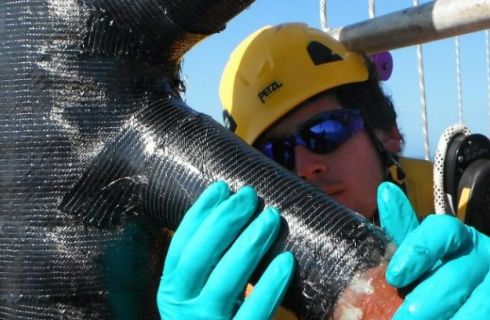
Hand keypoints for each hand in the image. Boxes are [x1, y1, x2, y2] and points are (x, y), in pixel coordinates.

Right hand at [157, 181, 294, 319]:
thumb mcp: (196, 293)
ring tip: (270, 218)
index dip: (199, 214)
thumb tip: (231, 214)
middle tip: (250, 195)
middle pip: (199, 257)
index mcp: (170, 289)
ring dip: (249, 244)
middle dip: (225, 221)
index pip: (180, 245)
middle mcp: (179, 307)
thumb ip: (207, 264)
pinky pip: (252, 314)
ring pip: (225, 281)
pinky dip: (269, 286)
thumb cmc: (209, 318)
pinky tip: (286, 261)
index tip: (221, 187)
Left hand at [378, 182, 489, 319]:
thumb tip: (385, 190)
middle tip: (402, 319)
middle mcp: (483, 254)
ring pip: (478, 304)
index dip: (417, 251)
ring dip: (449, 319)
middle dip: (426, 301)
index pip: (442, 230)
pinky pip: (486, 315)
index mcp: (458, 236)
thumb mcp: (421, 247)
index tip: (393, 276)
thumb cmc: (437, 269)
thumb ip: (403, 227)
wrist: (473, 292)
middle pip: (454, 275)